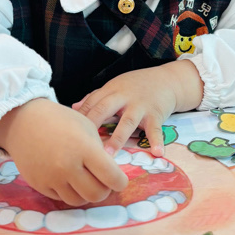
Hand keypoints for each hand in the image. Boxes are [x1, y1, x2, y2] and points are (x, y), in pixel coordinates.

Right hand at [0, 99, 127, 205]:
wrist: (23, 122)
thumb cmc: (60, 121)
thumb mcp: (87, 128)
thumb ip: (101, 152)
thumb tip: (111, 175)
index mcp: (84, 149)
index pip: (112, 178)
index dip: (120, 182)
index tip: (119, 179)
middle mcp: (68, 166)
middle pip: (97, 195)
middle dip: (104, 190)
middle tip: (102, 181)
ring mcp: (51, 178)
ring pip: (79, 201)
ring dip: (86, 193)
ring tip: (84, 180)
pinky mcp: (39, 185)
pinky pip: (61, 198)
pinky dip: (68, 191)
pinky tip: (67, 178)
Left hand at [73, 61, 202, 154]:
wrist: (167, 80)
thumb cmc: (137, 86)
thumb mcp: (115, 87)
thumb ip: (95, 97)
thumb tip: (73, 107)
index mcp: (111, 90)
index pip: (92, 103)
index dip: (80, 117)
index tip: (67, 133)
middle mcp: (124, 97)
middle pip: (105, 109)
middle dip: (93, 125)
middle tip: (82, 144)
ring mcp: (141, 106)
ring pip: (127, 122)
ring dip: (118, 138)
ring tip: (108, 155)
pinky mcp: (156, 114)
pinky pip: (156, 129)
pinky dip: (157, 141)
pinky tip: (157, 153)